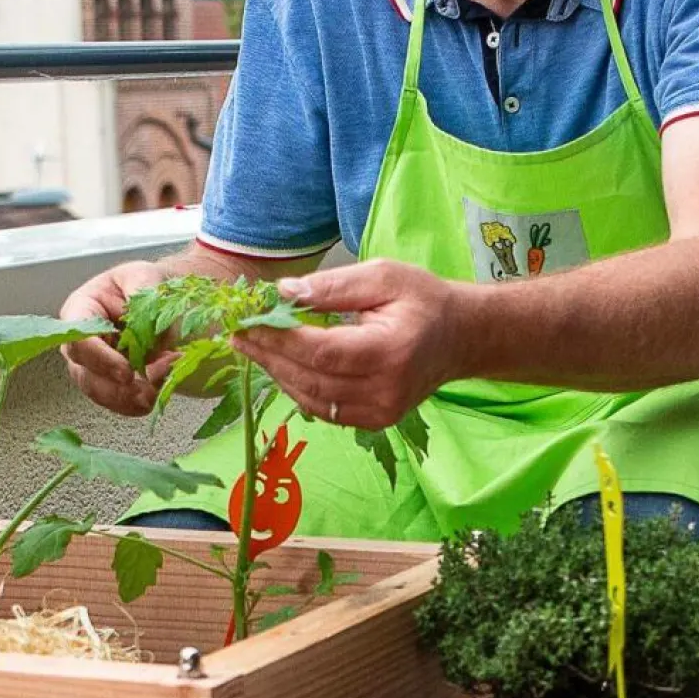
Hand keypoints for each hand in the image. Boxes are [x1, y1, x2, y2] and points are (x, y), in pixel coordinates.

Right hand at [60, 260, 169, 415]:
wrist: (159, 302)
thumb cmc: (144, 285)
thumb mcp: (145, 276)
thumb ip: (145, 299)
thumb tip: (153, 336)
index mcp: (80, 310)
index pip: (77, 339)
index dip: (100, 359)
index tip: (127, 372)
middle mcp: (80, 342)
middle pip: (84, 374)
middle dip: (118, 387)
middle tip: (151, 385)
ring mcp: (92, 367)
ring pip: (100, 394)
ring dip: (129, 399)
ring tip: (159, 390)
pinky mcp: (109, 384)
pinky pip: (117, 404)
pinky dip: (137, 405)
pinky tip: (157, 395)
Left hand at [231, 260, 463, 429]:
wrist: (459, 338)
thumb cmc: (423, 300)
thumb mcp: (384, 276)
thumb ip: (334, 285)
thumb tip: (284, 293)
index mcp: (392, 350)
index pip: (322, 351)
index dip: (280, 339)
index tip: (249, 322)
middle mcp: (387, 390)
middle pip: (312, 379)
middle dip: (270, 356)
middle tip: (239, 335)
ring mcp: (382, 412)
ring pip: (313, 399)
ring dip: (278, 374)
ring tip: (253, 348)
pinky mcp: (375, 421)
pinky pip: (325, 410)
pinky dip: (298, 388)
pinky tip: (281, 366)